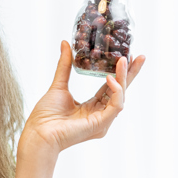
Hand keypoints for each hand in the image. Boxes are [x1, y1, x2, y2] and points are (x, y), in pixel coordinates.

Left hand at [19, 41, 145, 158]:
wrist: (39, 133)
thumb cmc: (45, 117)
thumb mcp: (58, 85)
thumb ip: (65, 66)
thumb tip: (65, 43)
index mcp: (91, 108)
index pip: (110, 87)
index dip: (119, 72)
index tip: (127, 56)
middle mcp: (100, 115)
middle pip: (120, 91)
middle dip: (130, 74)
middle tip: (139, 56)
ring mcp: (102, 121)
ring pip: (120, 96)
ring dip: (123, 77)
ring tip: (122, 60)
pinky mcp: (101, 125)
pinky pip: (116, 106)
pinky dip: (116, 91)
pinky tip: (110, 78)